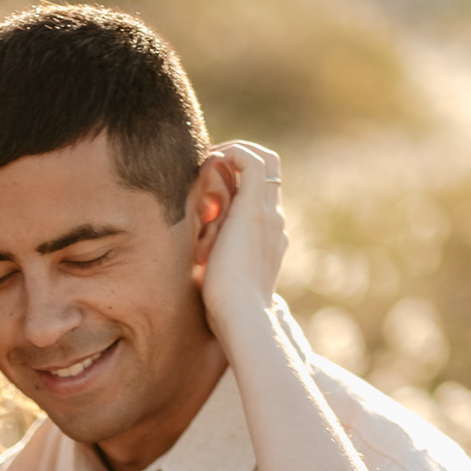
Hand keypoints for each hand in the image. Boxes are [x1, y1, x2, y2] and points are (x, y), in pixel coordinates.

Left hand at [198, 141, 286, 340]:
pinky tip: (208, 162)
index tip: (213, 184)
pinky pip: (251, 162)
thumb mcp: (220, 284)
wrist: (241, 317)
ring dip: (236, 152)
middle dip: (242, 158)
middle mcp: (274, 222)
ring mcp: (268, 214)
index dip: (240, 180)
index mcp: (269, 239)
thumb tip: (196, 261)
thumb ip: (214, 266)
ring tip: (208, 160)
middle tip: (212, 164)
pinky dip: (232, 153)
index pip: (263, 196)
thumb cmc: (226, 312)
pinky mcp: (253, 210)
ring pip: (265, 161)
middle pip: (271, 171)